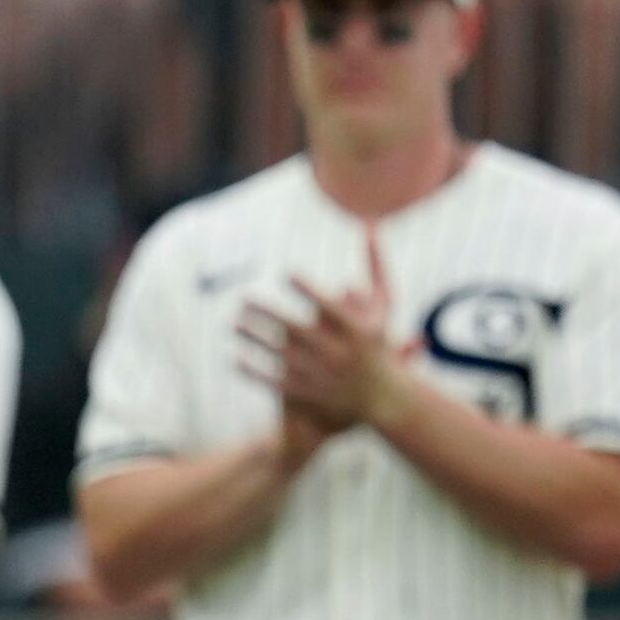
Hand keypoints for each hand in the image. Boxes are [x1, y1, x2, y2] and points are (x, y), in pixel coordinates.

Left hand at [243, 224, 408, 445]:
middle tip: (243, 298)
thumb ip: (375, 264)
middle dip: (269, 314)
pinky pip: (275, 382)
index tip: (287, 273)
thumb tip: (368, 222)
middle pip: (298, 331)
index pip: (331, 308)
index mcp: (358, 331)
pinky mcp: (310, 394)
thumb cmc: (379, 340)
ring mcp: (323, 375)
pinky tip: (235, 357)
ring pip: (281, 356)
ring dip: (254, 339)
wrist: (384, 397)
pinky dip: (254, 370)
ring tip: (233, 323)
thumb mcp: (386, 303)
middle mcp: (339, 354)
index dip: (310, 290)